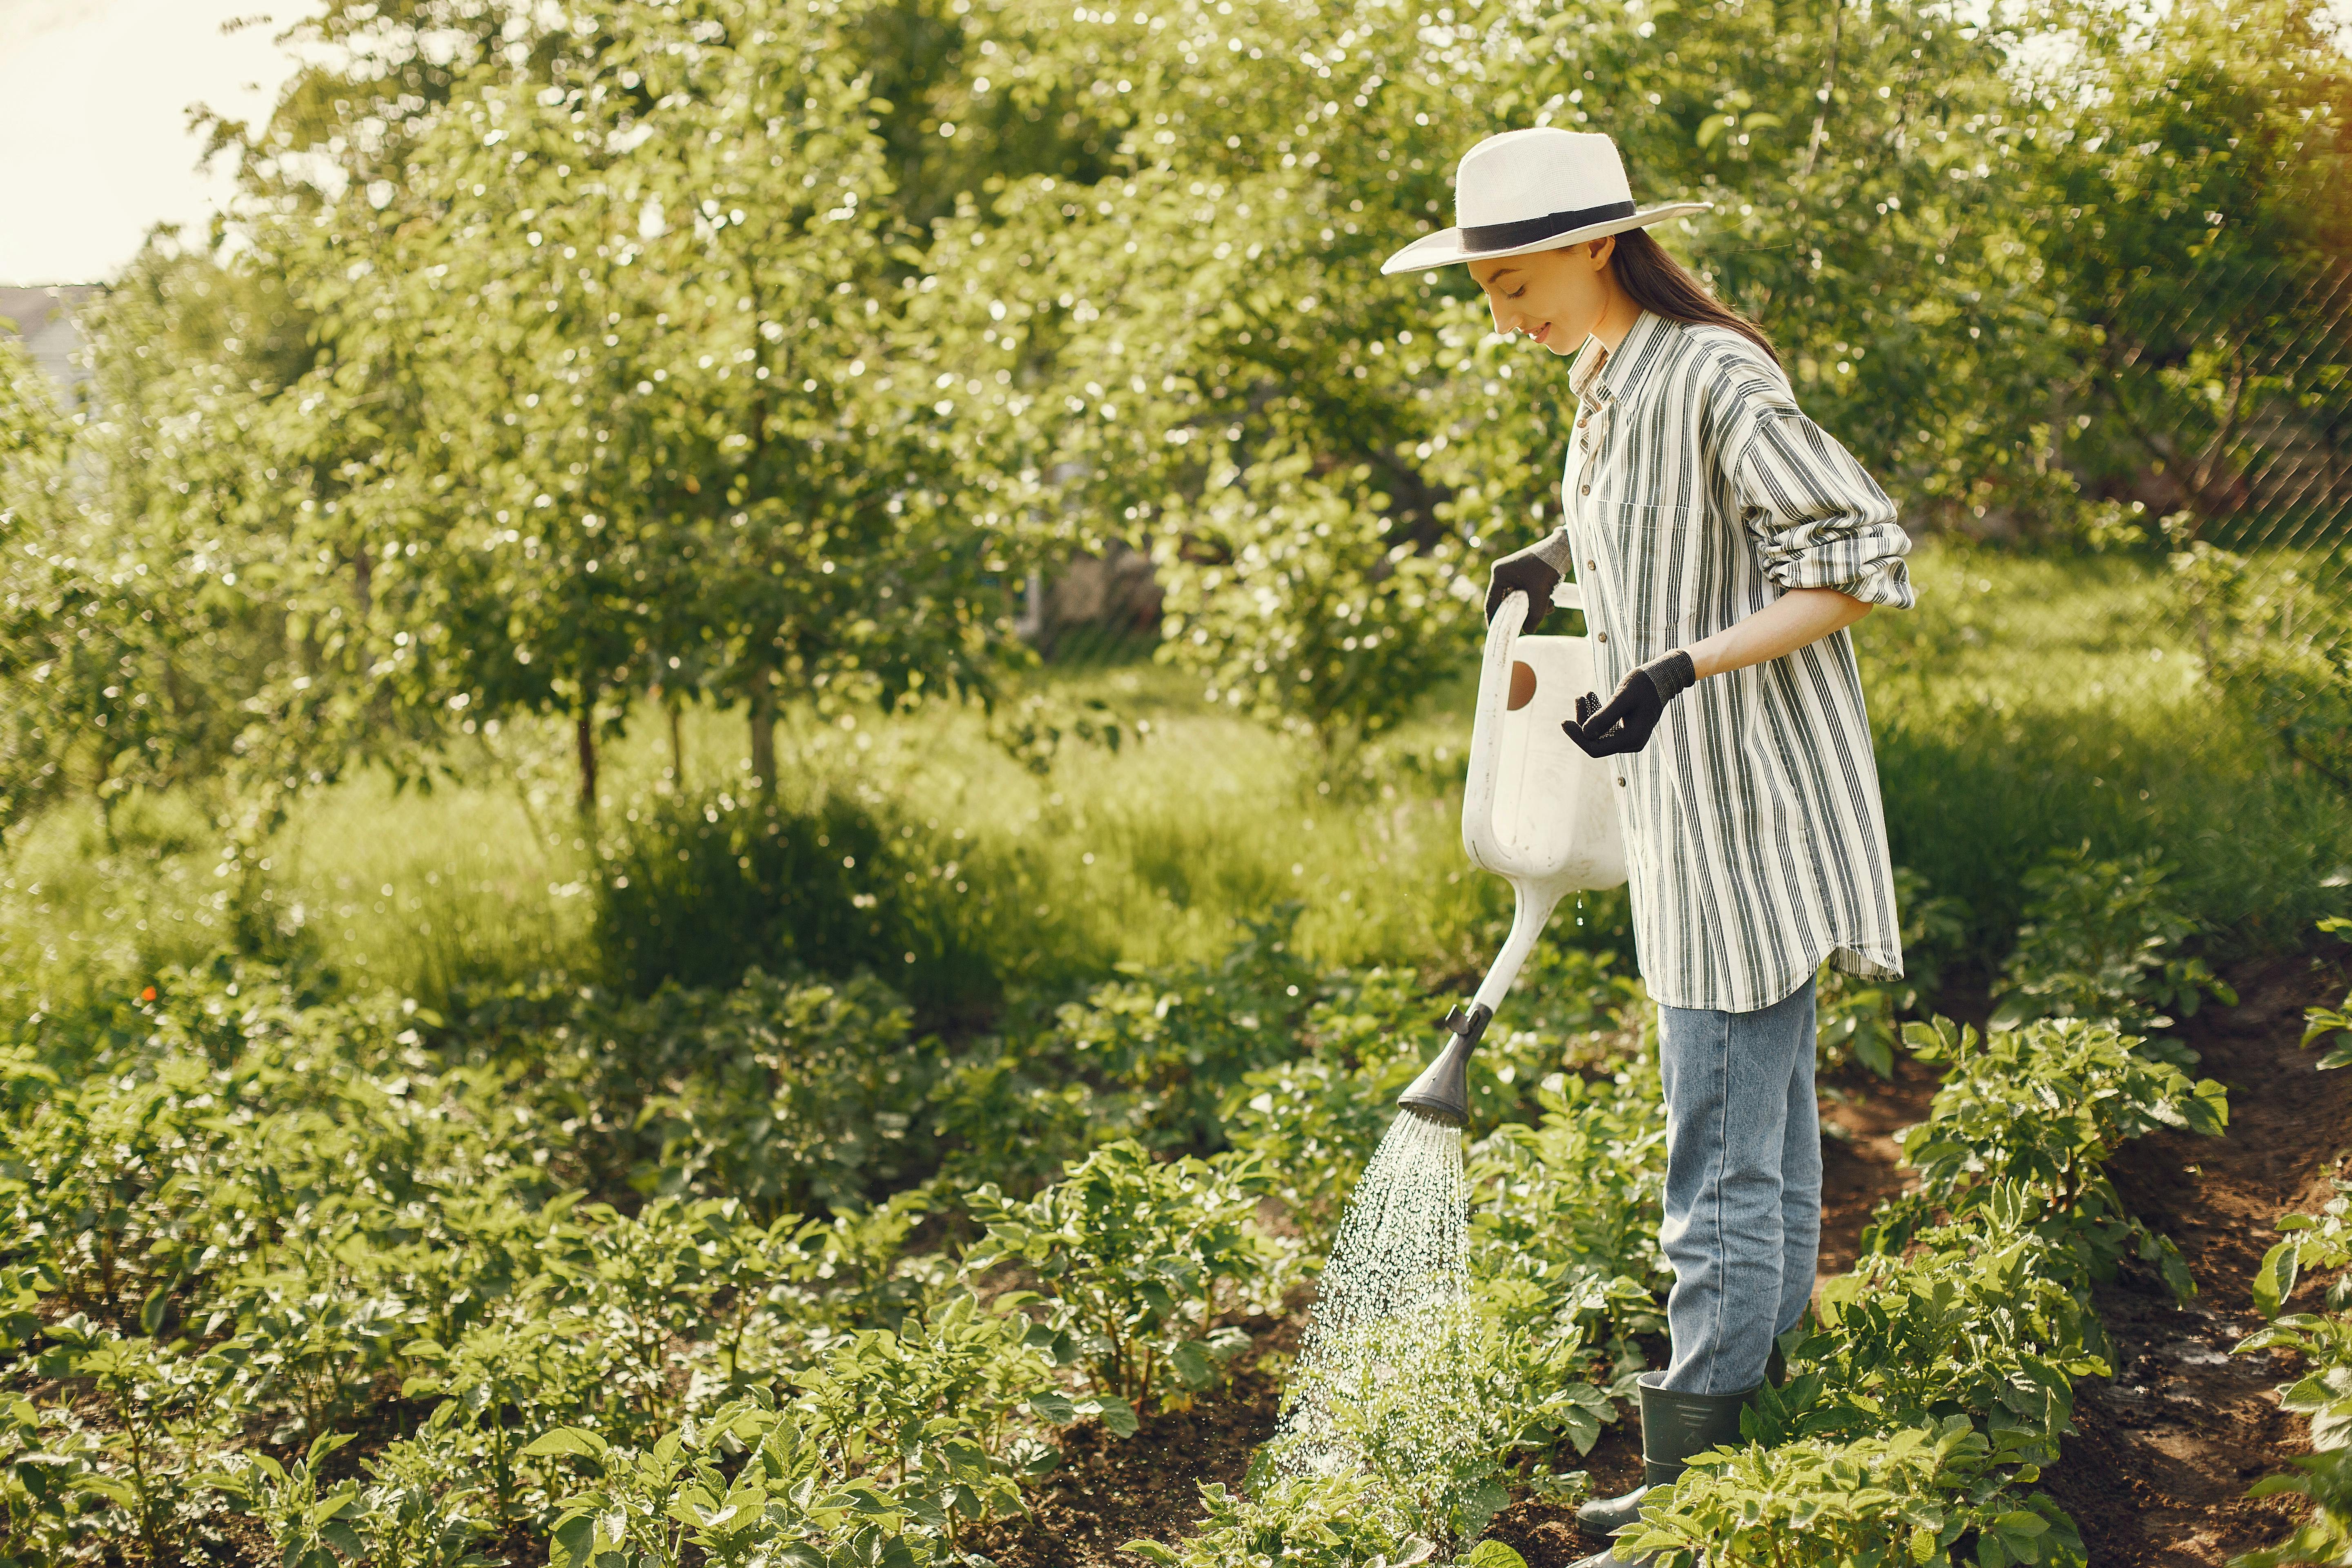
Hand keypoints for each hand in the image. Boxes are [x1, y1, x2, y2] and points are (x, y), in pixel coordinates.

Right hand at [1485, 545, 1562, 630]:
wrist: (1563, 549)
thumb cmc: (1548, 566)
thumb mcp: (1541, 594)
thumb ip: (1534, 616)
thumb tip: (1528, 630)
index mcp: (1500, 574)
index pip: (1491, 603)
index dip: (1495, 620)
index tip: (1499, 633)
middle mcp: (1504, 573)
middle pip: (1507, 603)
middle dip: (1521, 613)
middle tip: (1530, 622)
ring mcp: (1514, 574)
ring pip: (1519, 600)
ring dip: (1533, 607)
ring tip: (1548, 607)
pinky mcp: (1525, 575)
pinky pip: (1526, 594)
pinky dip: (1537, 600)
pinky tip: (1550, 601)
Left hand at [1565, 651, 1697, 756]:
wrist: (1662, 678)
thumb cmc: (1644, 684)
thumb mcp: (1622, 697)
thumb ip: (1605, 716)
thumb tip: (1585, 733)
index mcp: (1632, 739)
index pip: (1596, 749)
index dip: (1577, 737)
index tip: (1563, 722)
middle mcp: (1631, 743)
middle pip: (1596, 741)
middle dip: (1583, 721)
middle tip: (1579, 698)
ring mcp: (1629, 738)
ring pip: (1599, 734)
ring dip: (1588, 716)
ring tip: (1584, 696)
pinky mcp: (1626, 730)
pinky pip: (1605, 727)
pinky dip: (1597, 714)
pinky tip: (1592, 697)